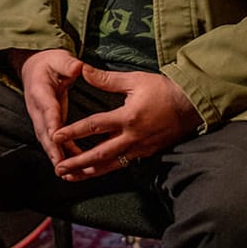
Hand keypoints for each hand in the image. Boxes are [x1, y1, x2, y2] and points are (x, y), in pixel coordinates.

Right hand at [15, 48, 88, 169]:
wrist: (34, 67)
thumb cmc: (50, 62)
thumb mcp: (58, 58)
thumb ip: (68, 63)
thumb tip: (78, 67)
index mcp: (40, 91)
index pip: (47, 109)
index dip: (51, 123)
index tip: (56, 137)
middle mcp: (37, 108)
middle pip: (44, 132)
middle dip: (52, 150)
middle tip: (61, 165)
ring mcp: (40, 118)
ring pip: (47, 140)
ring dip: (56, 157)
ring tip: (67, 173)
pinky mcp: (46, 124)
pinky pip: (53, 141)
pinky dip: (61, 154)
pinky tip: (73, 166)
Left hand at [49, 65, 201, 181]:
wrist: (192, 105)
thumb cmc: (163, 90)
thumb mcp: (135, 80)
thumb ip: (106, 79)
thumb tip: (83, 70)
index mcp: (128, 117)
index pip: (95, 127)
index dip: (73, 132)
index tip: (55, 137)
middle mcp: (133, 137)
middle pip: (100, 154)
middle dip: (77, 162)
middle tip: (58, 168)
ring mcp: (140, 148)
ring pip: (110, 165)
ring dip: (89, 172)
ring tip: (70, 177)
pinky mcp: (147, 153)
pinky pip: (123, 164)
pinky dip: (106, 170)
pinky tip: (93, 173)